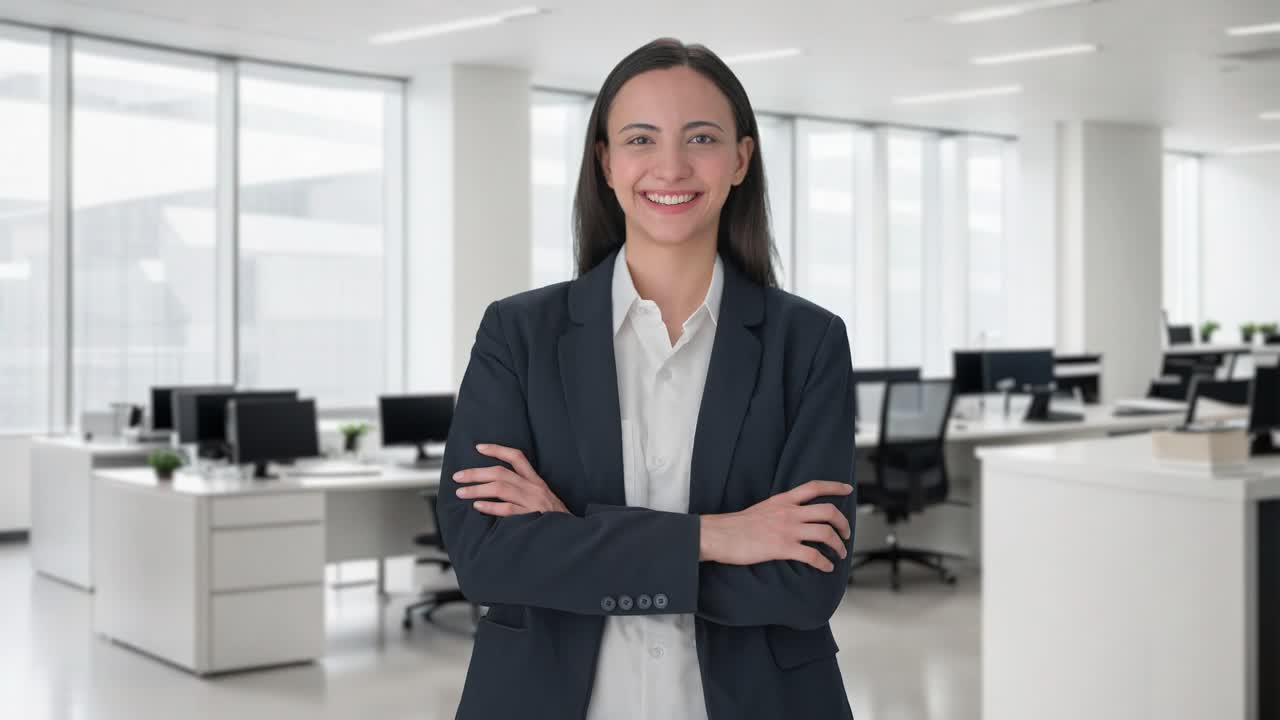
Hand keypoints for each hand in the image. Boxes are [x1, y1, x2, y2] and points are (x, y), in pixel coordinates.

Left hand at [454, 443, 568, 516]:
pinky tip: (478, 506)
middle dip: (476, 473)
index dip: (497, 450)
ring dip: (477, 489)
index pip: (516, 457)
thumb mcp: (543, 498)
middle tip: (458, 477)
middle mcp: (534, 487)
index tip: (479, 447)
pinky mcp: (532, 516)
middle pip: (501, 472)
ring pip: (501, 488)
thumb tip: (495, 488)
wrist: (575, 534)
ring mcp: (533, 501)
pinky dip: (491, 507)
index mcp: (536, 481)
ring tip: (461, 493)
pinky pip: (508, 509)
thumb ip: (524, 491)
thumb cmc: (555, 518)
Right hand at [698, 480, 852, 571]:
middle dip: (843, 523)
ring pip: (825, 533)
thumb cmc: (735, 525)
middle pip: (828, 511)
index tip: (848, 489)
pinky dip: (824, 563)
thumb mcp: (762, 508)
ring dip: (838, 545)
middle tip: (846, 533)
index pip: (814, 487)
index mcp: (783, 500)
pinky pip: (813, 555)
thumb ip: (779, 510)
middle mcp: (789, 512)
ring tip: (839, 553)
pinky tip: (826, 567)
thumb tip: (793, 518)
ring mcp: (787, 530)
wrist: (719, 535)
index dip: (834, 486)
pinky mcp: (782, 548)